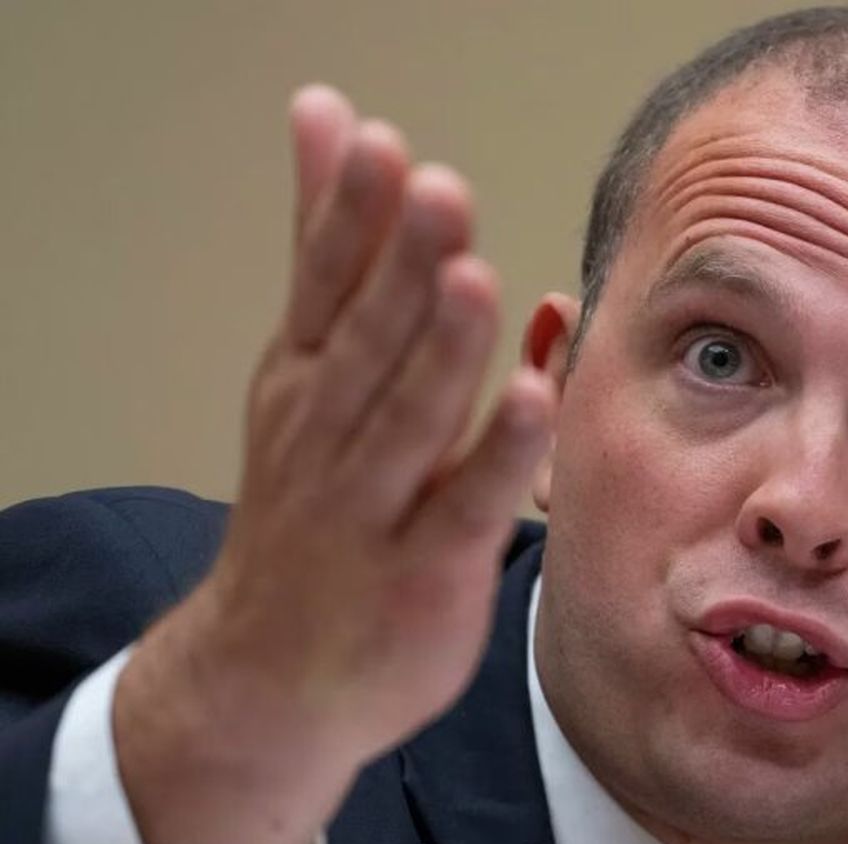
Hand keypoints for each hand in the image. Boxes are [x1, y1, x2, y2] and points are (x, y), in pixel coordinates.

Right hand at [113, 85, 556, 843]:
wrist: (267, 676)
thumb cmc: (308, 507)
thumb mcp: (303, 371)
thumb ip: (330, 248)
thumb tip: (328, 115)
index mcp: (304, 382)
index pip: (324, 288)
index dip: (350, 219)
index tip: (380, 146)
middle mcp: (328, 440)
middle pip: (367, 345)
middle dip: (402, 269)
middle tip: (435, 192)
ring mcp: (373, 512)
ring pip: (409, 422)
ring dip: (442, 353)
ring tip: (473, 280)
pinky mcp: (424, 574)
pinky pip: (465, 508)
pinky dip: (496, 456)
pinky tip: (532, 400)